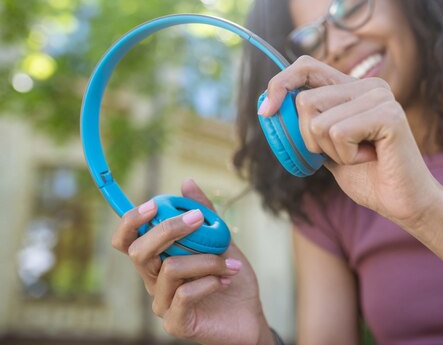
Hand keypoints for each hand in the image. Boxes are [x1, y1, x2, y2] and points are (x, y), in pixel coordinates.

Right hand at [111, 179, 273, 344]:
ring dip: (206, 260)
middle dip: (168, 229)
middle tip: (198, 219)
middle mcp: (153, 281)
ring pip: (170, 269)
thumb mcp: (222, 240)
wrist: (249, 316)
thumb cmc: (230, 277)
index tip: (154, 204)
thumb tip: (187, 182)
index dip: (131, 221)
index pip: (127, 240)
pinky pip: (185, 295)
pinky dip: (210, 281)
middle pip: (138, 252)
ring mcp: (162, 304)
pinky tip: (226, 279)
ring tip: (230, 263)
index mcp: (158, 260)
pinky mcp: (176, 324)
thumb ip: (205, 214)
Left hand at [259, 56, 442, 227]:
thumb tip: (271, 110)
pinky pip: (338, 133)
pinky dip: (345, 156)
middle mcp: (368, 86)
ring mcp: (380, 97)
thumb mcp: (327, 149)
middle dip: (310, 139)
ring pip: (318, 121)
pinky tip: (369, 158)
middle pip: (305, 101)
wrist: (403, 202)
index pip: (306, 66)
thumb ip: (307, 127)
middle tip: (342, 153)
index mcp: (353, 88)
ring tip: (359, 156)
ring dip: (330, 151)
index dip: (280, 83)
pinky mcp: (389, 115)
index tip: (266, 112)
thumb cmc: (368, 176)